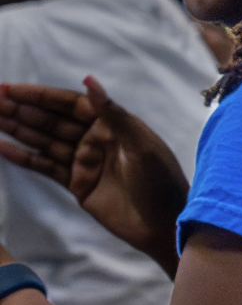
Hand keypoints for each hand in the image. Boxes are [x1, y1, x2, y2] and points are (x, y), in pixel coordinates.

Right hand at [0, 77, 188, 275]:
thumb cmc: (159, 181)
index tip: (11, 89)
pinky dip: (24, 157)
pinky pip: (46, 167)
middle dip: (23, 109)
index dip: (41, 96)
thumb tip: (88, 80)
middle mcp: (97, 139)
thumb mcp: (140, 145)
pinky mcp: (77, 184)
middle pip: (53, 120)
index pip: (70, 104)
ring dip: (19, 128)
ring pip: (45, 141)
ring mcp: (85, 161)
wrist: (163, 224)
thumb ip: (112, 113)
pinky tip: (2, 146)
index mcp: (114, 124)